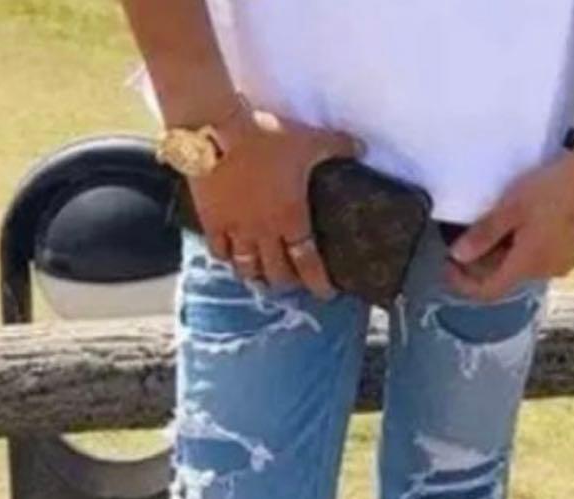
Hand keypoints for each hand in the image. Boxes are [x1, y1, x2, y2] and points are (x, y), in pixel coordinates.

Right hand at [189, 104, 364, 298]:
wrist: (217, 129)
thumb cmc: (266, 136)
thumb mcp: (309, 139)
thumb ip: (337, 146)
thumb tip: (362, 148)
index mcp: (291, 219)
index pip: (308, 264)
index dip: (319, 283)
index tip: (326, 294)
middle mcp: (264, 233)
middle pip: (277, 273)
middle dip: (286, 282)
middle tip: (291, 282)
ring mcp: (236, 230)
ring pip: (246, 269)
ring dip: (256, 277)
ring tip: (260, 278)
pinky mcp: (211, 222)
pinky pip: (218, 252)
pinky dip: (226, 259)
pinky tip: (229, 258)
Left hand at [446, 146, 573, 301]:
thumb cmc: (553, 187)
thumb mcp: (510, 208)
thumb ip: (483, 235)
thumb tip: (458, 256)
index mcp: (527, 265)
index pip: (487, 291)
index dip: (462, 284)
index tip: (449, 267)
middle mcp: (546, 272)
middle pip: (504, 279)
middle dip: (483, 264)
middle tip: (469, 239)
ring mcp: (562, 264)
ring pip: (522, 268)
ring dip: (505, 255)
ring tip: (498, 227)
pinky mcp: (573, 252)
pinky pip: (540, 259)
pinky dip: (525, 250)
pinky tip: (523, 226)